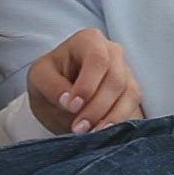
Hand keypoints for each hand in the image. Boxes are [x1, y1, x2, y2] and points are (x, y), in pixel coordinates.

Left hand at [26, 27, 144, 134]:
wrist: (60, 96)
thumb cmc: (50, 79)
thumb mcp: (39, 78)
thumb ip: (52, 87)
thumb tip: (70, 102)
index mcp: (88, 40)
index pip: (97, 59)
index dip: (88, 85)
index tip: (72, 106)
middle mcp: (112, 52)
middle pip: (115, 79)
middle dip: (97, 107)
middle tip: (79, 128)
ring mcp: (125, 71)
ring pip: (129, 94)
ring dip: (110, 118)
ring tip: (91, 134)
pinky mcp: (131, 92)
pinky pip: (133, 107)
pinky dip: (119, 121)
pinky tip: (104, 132)